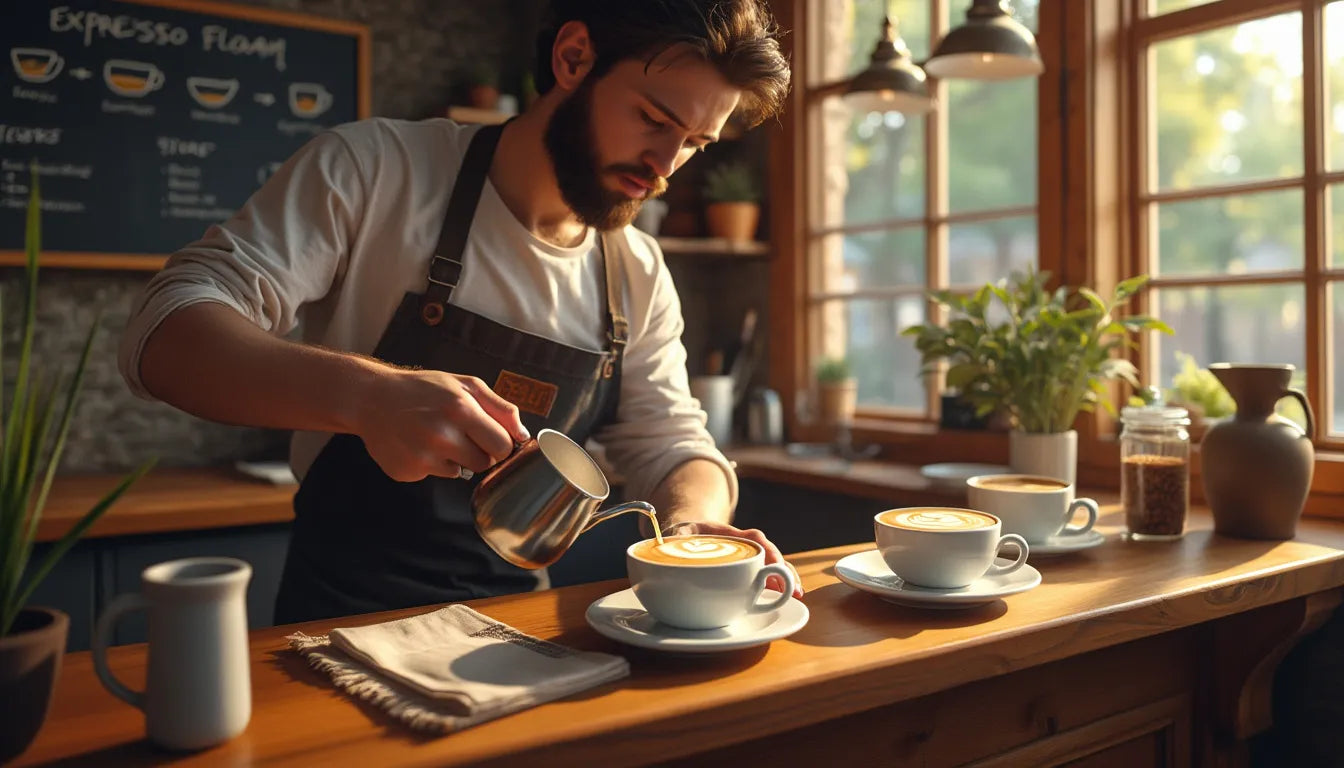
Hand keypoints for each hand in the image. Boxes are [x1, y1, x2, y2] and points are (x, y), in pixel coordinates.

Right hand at [356, 369, 529, 481]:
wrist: (371, 399)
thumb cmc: (423, 389)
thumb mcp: (465, 385)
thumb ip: (500, 408)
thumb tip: (523, 435)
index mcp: (460, 409)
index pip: (502, 446)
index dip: (500, 444)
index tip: (491, 437)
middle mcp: (440, 435)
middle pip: (484, 464)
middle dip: (479, 452)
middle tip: (461, 434)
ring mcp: (421, 457)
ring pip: (461, 473)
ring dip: (455, 459)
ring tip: (435, 436)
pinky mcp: (406, 472)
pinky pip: (434, 476)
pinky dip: (431, 464)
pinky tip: (417, 444)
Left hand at [665, 521, 803, 598]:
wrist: (688, 530)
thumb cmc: (682, 535)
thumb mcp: (675, 535)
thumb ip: (672, 540)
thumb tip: (665, 547)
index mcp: (727, 533)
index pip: (752, 537)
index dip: (764, 549)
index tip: (772, 563)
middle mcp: (742, 544)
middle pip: (769, 552)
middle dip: (782, 569)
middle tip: (792, 588)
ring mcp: (747, 557)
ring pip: (772, 564)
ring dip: (785, 579)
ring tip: (795, 594)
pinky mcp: (747, 570)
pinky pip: (766, 575)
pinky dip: (778, 585)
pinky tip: (786, 599)